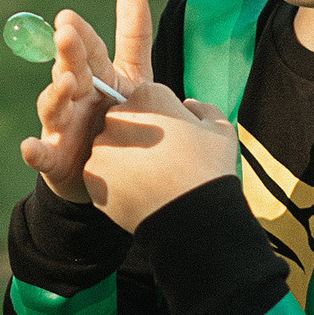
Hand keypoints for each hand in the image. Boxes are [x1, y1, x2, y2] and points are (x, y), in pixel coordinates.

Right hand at [19, 0, 151, 204]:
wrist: (108, 172)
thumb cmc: (117, 117)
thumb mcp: (132, 78)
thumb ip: (133, 39)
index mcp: (91, 76)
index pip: (88, 50)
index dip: (81, 35)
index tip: (69, 17)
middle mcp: (72, 96)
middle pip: (69, 71)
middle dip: (67, 54)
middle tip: (66, 34)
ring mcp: (60, 127)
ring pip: (53, 107)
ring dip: (56, 95)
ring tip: (65, 82)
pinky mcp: (54, 160)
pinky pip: (42, 156)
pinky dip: (34, 152)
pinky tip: (28, 147)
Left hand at [82, 82, 239, 232]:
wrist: (192, 218)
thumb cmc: (208, 170)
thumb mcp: (222, 128)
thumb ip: (203, 108)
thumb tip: (189, 105)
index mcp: (148, 96)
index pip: (148, 98)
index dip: (163, 117)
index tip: (174, 137)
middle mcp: (118, 116)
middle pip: (125, 120)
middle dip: (138, 135)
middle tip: (161, 160)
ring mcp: (102, 147)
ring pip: (110, 148)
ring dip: (125, 158)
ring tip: (151, 180)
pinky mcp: (92, 175)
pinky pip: (101, 173)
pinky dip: (115, 182)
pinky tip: (139, 193)